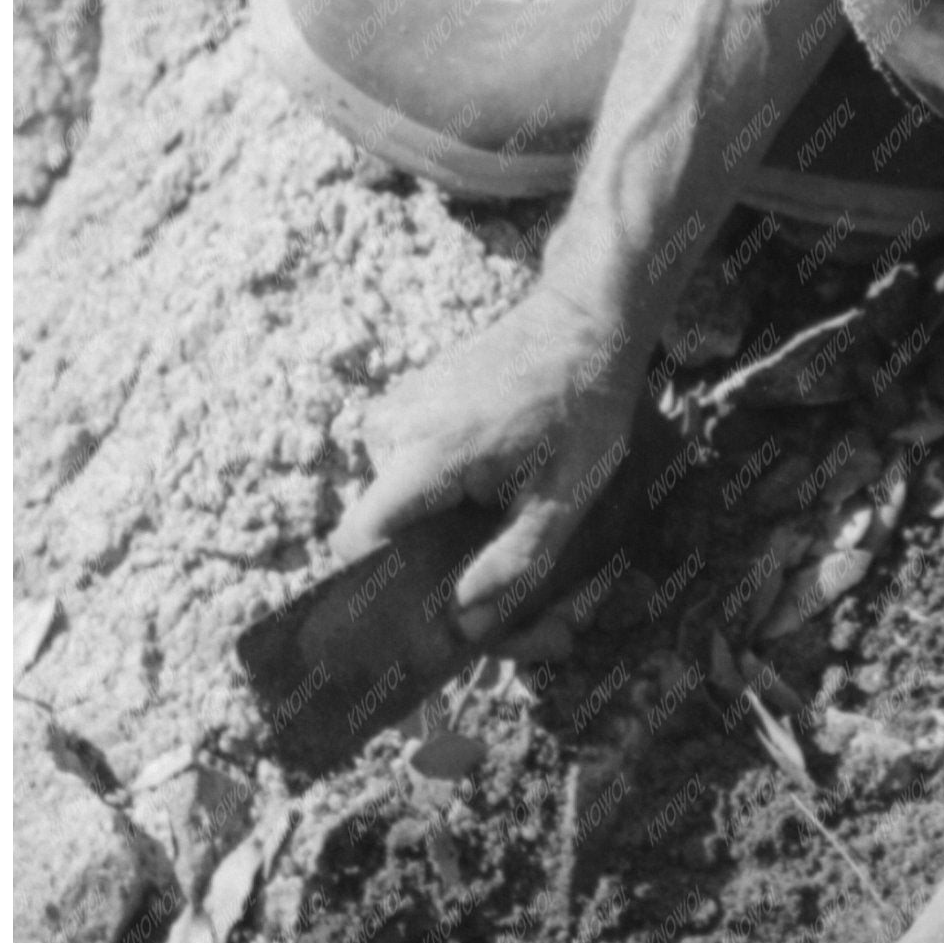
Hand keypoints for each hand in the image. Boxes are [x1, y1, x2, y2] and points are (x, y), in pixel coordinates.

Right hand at [335, 275, 645, 641]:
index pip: (360, 541)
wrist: (582, 323)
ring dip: (448, 535)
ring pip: (397, 511)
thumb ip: (517, 561)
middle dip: (440, 574)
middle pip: (384, 535)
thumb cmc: (584, 405)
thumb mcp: (569, 494)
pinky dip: (447, 500)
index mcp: (426, 450)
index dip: (388, 590)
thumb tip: (466, 620)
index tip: (438, 613)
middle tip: (529, 608)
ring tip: (518, 538)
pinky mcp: (402, 410)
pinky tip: (499, 502)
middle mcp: (391, 429)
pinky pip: (406, 478)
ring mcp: (391, 414)